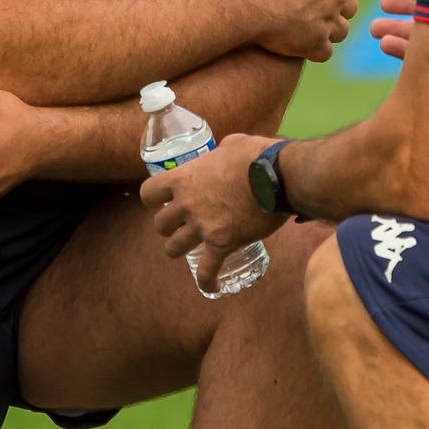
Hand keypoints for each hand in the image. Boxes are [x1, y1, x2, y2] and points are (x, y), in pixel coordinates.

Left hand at [139, 132, 286, 290]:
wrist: (279, 177)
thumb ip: (219, 151)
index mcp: (185, 178)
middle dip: (169, 225)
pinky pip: (208, 270)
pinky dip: (208, 280)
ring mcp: (203, 227)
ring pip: (174, 249)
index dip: (153, 198)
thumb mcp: (232, 143)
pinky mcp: (222, 244)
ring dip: (181, 249)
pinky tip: (212, 285)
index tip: (163, 200)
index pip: (149, 193)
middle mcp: (187, 204)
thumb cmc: (257, 155)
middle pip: (160, 225)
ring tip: (192, 248)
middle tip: (182, 223)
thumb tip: (224, 153)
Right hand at [227, 0, 358, 61]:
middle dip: (335, 2)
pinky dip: (315, 48)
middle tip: (313, 2)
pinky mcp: (313, 46)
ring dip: (328, 26)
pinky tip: (300, 43)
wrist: (241, 0)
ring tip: (309, 23)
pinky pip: (324, 51)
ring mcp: (326, 22)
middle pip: (348, 2)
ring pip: (339, 28)